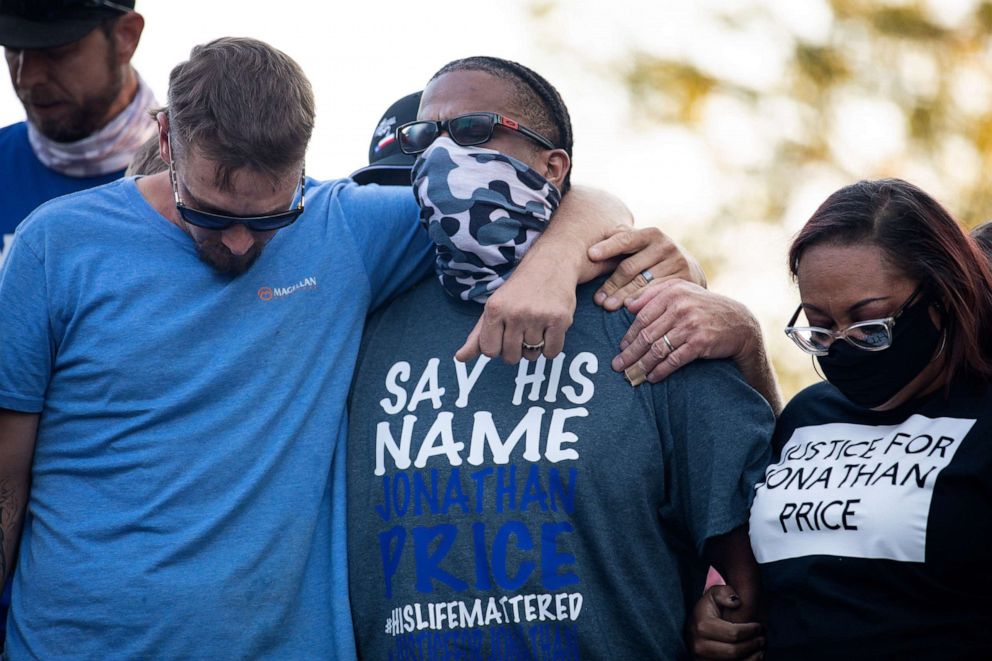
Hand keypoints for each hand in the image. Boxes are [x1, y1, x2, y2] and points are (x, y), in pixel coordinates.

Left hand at [456, 263, 575, 364]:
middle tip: (522, 330)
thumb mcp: (493, 308)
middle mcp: (515, 313)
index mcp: (494, 309)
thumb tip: (460, 358)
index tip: (504, 335)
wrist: (550, 264)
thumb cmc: (519, 290)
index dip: (498, 348)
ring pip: (532, 356)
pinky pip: (551, 353)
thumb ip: (477, 336)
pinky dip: (551, 347)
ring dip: (535, 346)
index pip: (489, 351)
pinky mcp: (559, 320)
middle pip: (511, 357)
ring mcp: (538, 316)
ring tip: (537, 325)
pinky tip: (549, 329)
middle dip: (517, 350)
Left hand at [588, 226, 705, 310]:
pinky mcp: (683, 281)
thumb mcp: (641, 244)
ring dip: (622, 296)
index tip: (590, 255)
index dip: (608, 247)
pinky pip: (657, 294)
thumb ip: (622, 239)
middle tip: (597, 299)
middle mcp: (666, 246)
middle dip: (612, 283)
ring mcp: (677, 264)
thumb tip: (597, 240)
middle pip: (630, 267)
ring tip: (607, 306)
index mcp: (651, 234)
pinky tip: (629, 308)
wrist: (689, 268)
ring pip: (642, 283)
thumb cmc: (653, 256)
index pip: (625, 240)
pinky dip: (642, 301)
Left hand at [612, 280, 758, 383]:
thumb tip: (628, 306)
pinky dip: (660, 370)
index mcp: (672, 293)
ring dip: (642, 365)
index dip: (629, 334)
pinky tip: (652, 377)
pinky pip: (674, 360)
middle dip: (630, 353)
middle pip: (647, 334)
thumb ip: (655, 294)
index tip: (621, 347)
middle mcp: (680, 307)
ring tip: (632, 375)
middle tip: (618, 366)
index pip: (643, 316)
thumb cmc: (705, 308)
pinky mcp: (700, 342)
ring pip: (658, 349)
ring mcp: (690, 325)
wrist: (739, 323)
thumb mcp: (683, 292)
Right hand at [690, 586, 764, 659]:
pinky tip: (752, 656)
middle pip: (734, 652)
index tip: (759, 626)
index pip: (733, 634)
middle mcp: (699, 646)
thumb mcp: (713, 595)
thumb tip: (736, 602)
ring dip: (752, 658)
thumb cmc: (708, 610)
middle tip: (762, 638)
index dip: (751, 631)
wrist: (694, 627)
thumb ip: (724, 593)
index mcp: (701, 626)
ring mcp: (701, 659)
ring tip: (759, 648)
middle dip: (753, 645)